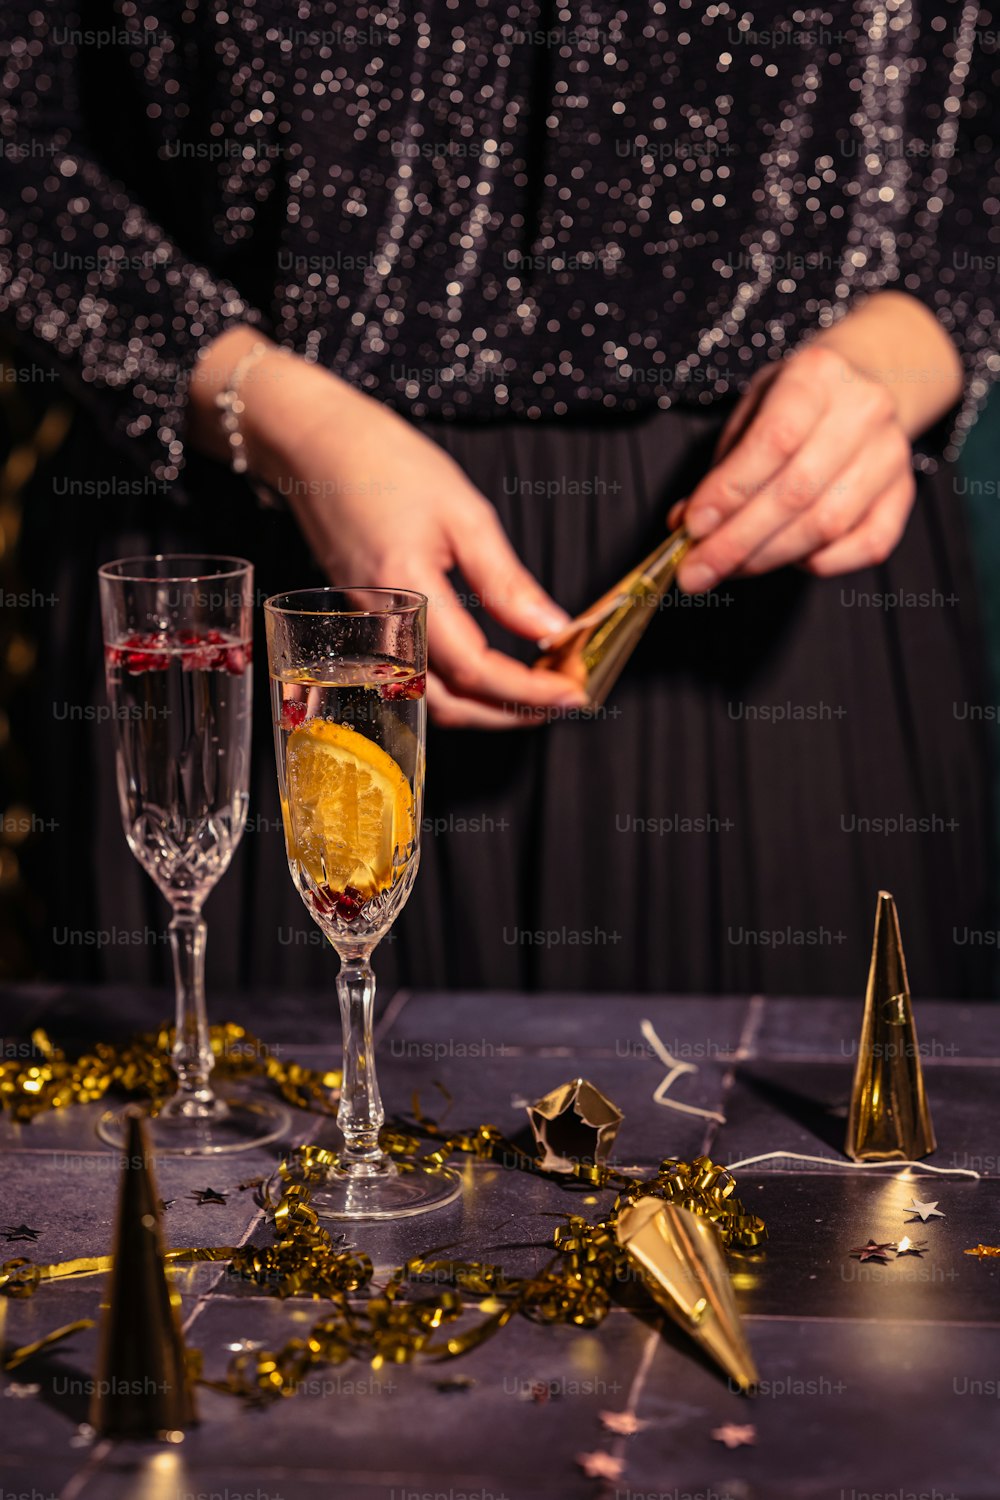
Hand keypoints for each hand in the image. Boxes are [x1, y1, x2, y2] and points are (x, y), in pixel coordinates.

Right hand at [188, 331, 585, 727]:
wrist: (316, 446)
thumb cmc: (386, 465)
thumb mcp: (465, 514)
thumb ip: (507, 582)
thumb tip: (553, 628)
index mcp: (407, 592)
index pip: (476, 670)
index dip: (527, 691)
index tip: (572, 692)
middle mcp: (380, 625)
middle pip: (450, 705)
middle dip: (510, 715)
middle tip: (562, 700)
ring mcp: (367, 631)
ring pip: (429, 699)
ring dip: (484, 708)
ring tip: (535, 692)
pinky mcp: (365, 627)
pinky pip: (413, 677)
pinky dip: (457, 688)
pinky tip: (491, 673)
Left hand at [673, 343, 915, 588]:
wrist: (861, 383)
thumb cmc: (793, 402)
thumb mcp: (749, 413)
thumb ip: (721, 469)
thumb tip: (685, 526)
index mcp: (817, 375)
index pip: (773, 440)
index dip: (729, 492)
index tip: (692, 527)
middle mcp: (864, 410)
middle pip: (796, 492)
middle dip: (737, 541)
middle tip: (696, 572)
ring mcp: (891, 453)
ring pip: (826, 526)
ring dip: (768, 557)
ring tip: (729, 567)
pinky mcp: (905, 492)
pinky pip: (867, 546)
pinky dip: (820, 563)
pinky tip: (787, 559)